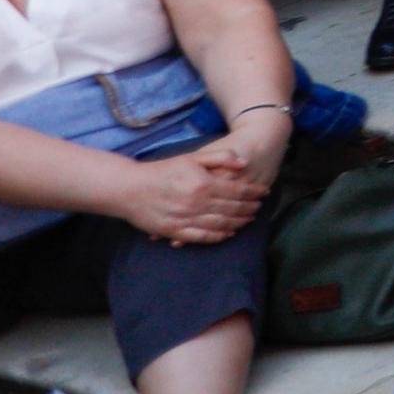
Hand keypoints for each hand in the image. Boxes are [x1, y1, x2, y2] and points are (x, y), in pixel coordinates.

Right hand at [118, 143, 256, 244]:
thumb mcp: (192, 157)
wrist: (129, 188)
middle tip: (259, 207)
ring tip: (249, 219)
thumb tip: (244, 163)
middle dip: (250, 208)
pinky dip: (219, 236)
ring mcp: (186, 219)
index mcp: (203, 184)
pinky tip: (228, 233)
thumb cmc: (162, 170)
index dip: (254, 192)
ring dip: (239, 223)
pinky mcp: (175, 231)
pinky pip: (203, 237)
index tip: (264, 192)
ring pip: (221, 224)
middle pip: (233, 209)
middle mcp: (197, 204)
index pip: (239, 191)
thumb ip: (220, 157)